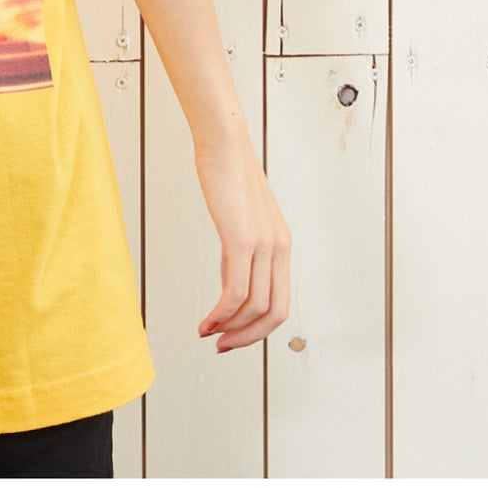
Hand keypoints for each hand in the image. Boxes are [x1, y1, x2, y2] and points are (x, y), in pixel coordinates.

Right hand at [193, 138, 290, 351]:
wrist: (224, 142)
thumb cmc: (227, 172)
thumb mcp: (239, 217)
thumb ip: (239, 249)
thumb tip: (229, 278)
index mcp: (281, 244)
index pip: (279, 301)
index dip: (257, 327)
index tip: (231, 333)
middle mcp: (278, 248)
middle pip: (274, 312)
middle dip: (248, 337)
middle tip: (222, 346)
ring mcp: (263, 245)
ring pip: (255, 307)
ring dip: (230, 328)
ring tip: (208, 333)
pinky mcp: (242, 239)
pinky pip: (235, 290)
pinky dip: (220, 312)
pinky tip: (206, 319)